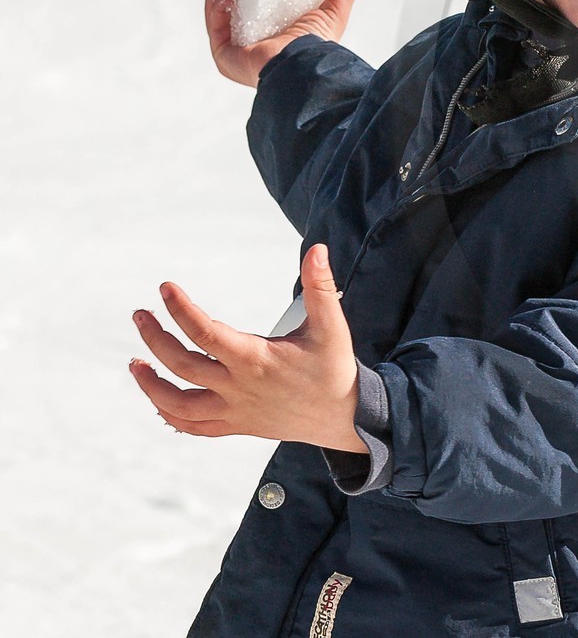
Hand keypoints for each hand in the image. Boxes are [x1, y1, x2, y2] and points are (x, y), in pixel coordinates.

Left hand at [129, 244, 365, 452]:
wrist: (343, 417)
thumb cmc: (335, 368)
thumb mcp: (331, 326)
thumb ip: (321, 287)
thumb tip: (317, 250)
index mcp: (256, 359)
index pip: (205, 332)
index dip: (181, 309)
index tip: (165, 288)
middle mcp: (239, 387)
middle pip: (182, 364)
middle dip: (155, 338)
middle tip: (140, 315)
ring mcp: (235, 410)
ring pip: (179, 403)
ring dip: (151, 385)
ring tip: (135, 363)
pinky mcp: (237, 425)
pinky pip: (195, 426)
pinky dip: (171, 416)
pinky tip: (157, 401)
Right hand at [206, 0, 364, 86]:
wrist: (304, 66)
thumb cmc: (319, 45)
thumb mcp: (334, 9)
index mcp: (278, 36)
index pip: (262, 8)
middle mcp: (256, 45)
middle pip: (238, 11)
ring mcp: (238, 51)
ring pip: (222, 16)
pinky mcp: (225, 55)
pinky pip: (215, 25)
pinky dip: (217, 5)